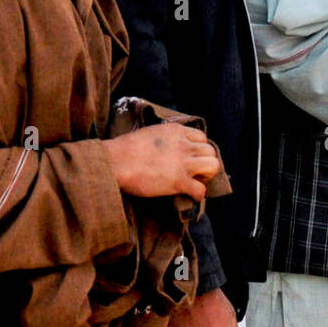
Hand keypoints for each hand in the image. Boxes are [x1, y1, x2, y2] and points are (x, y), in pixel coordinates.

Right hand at [105, 124, 220, 199]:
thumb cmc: (125, 149)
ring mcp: (182, 163)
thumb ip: (166, 138)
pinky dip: (198, 194)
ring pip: (213, 166)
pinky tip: (190, 195)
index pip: (202, 137)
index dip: (199, 149)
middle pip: (211, 152)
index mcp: (176, 131)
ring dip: (206, 176)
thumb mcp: (151, 133)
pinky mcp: (178, 181)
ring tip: (195, 180)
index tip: (191, 157)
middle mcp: (183, 145)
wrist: (114, 162)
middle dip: (205, 162)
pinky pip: (200, 189)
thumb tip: (169, 148)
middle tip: (195, 171)